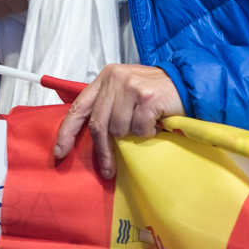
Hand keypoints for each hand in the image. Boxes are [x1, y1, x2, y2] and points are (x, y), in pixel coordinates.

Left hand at [53, 65, 183, 179]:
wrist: (188, 85)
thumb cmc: (155, 94)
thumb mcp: (125, 93)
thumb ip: (107, 107)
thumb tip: (91, 138)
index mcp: (105, 78)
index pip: (79, 107)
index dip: (67, 132)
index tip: (60, 152)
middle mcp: (115, 79)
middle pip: (98, 124)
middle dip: (102, 151)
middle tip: (107, 170)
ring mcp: (131, 87)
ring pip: (119, 129)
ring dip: (133, 135)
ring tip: (145, 125)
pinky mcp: (147, 98)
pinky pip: (139, 129)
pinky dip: (148, 133)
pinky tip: (156, 123)